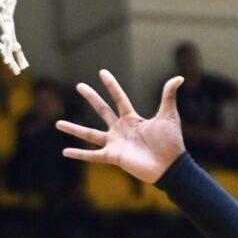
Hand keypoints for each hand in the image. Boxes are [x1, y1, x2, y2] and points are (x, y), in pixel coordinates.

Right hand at [56, 70, 185, 183]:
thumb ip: (168, 96)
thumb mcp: (169, 116)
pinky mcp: (113, 157)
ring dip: (74, 129)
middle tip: (79, 86)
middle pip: (102, 110)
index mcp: (133, 119)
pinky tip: (65, 151)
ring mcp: (115, 143)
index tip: (102, 72)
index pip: (119, 99)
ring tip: (57, 123)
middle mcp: (121, 129)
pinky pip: (92, 155)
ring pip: (90, 134)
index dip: (112, 86)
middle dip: (91, 98)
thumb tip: (179, 77)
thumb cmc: (171, 142)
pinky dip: (79, 154)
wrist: (170, 165)